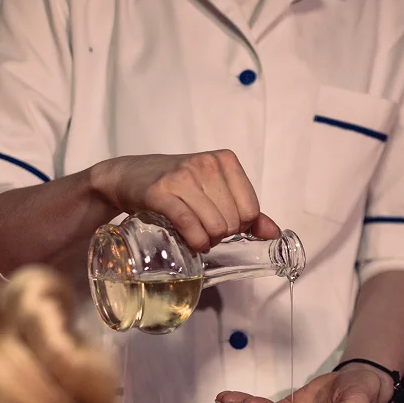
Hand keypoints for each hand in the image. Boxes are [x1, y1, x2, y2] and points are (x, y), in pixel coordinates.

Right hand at [91, 150, 278, 251]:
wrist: (129, 176)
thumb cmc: (176, 185)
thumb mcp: (214, 191)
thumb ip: (247, 210)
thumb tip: (274, 232)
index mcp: (225, 160)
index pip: (251, 210)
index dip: (239, 225)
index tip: (222, 222)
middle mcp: (206, 164)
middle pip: (234, 221)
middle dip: (222, 234)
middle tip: (205, 230)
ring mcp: (183, 177)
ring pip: (215, 226)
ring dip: (208, 240)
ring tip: (196, 234)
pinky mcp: (161, 192)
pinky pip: (190, 225)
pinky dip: (195, 241)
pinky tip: (191, 242)